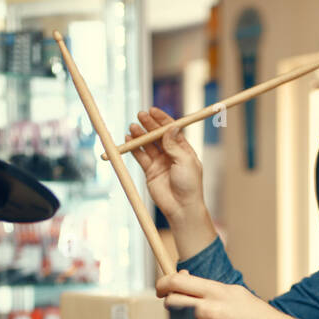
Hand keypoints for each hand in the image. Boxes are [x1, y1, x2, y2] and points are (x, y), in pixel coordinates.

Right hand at [125, 107, 204, 222]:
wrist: (181, 208)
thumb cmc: (189, 185)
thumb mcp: (185, 161)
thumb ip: (174, 145)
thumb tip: (169, 127)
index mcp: (184, 150)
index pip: (171, 130)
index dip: (162, 120)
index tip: (153, 111)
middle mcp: (171, 154)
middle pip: (158, 135)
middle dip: (149, 125)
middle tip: (140, 115)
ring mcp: (160, 162)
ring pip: (148, 145)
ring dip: (140, 135)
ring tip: (133, 127)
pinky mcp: (150, 172)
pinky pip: (140, 157)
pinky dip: (134, 148)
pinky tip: (128, 140)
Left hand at [156, 270, 318, 318]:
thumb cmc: (254, 313)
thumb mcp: (233, 291)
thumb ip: (206, 286)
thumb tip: (182, 278)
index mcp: (216, 292)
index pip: (177, 283)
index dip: (162, 283)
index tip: (160, 286)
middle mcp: (210, 311)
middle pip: (173, 303)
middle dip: (172, 301)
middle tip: (180, 302)